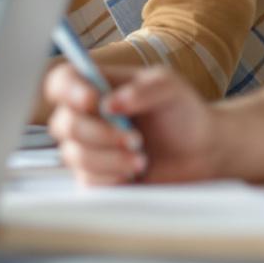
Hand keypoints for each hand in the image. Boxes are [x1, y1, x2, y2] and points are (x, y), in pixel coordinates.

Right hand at [44, 62, 218, 185]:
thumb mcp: (170, 88)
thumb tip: (108, 103)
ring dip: (109, 159)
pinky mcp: (96, 177)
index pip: (61, 82)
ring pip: (73, 155)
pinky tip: (133, 173)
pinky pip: (86, 180)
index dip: (67, 91)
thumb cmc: (183, 113)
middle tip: (135, 138)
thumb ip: (141, 90)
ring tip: (141, 159)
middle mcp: (86, 117)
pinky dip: (111, 177)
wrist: (202, 152)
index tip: (92, 100)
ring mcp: (88, 148)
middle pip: (63, 124)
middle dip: (100, 134)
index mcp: (97, 86)